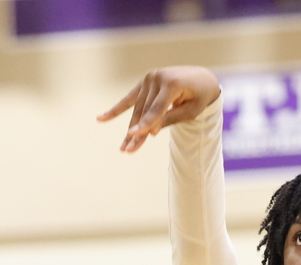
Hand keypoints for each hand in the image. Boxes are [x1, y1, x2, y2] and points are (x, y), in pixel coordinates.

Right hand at [97, 66, 220, 152]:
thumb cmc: (199, 96)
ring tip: (123, 148)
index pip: (157, 108)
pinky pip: (128, 99)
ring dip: (131, 130)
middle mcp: (157, 77)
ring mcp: (148, 79)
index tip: (134, 136)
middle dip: (137, 133)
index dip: (146, 124)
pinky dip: (116, 110)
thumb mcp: (191, 110)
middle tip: (129, 151)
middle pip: (145, 111)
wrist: (200, 78)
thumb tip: (150, 132)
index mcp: (172, 82)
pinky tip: (100, 119)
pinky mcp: (143, 83)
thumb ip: (171, 119)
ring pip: (137, 110)